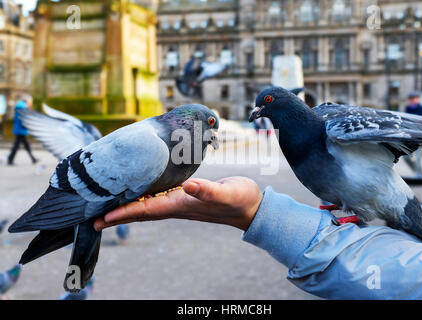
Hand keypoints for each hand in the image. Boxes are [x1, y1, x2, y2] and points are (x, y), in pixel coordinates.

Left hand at [94, 177, 262, 231]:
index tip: (99, 218)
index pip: (145, 211)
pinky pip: (157, 199)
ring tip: (107, 207)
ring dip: (126, 208)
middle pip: (140, 212)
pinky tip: (137, 193)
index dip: (122, 213)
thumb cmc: (239, 200)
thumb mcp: (226, 193)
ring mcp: (179, 203)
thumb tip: (188, 186)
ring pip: (146, 207)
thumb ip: (208, 190)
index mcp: (180, 205)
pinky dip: (142, 198)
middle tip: (92, 218)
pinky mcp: (185, 196)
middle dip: (116, 215)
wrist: (250, 207)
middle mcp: (176, 206)